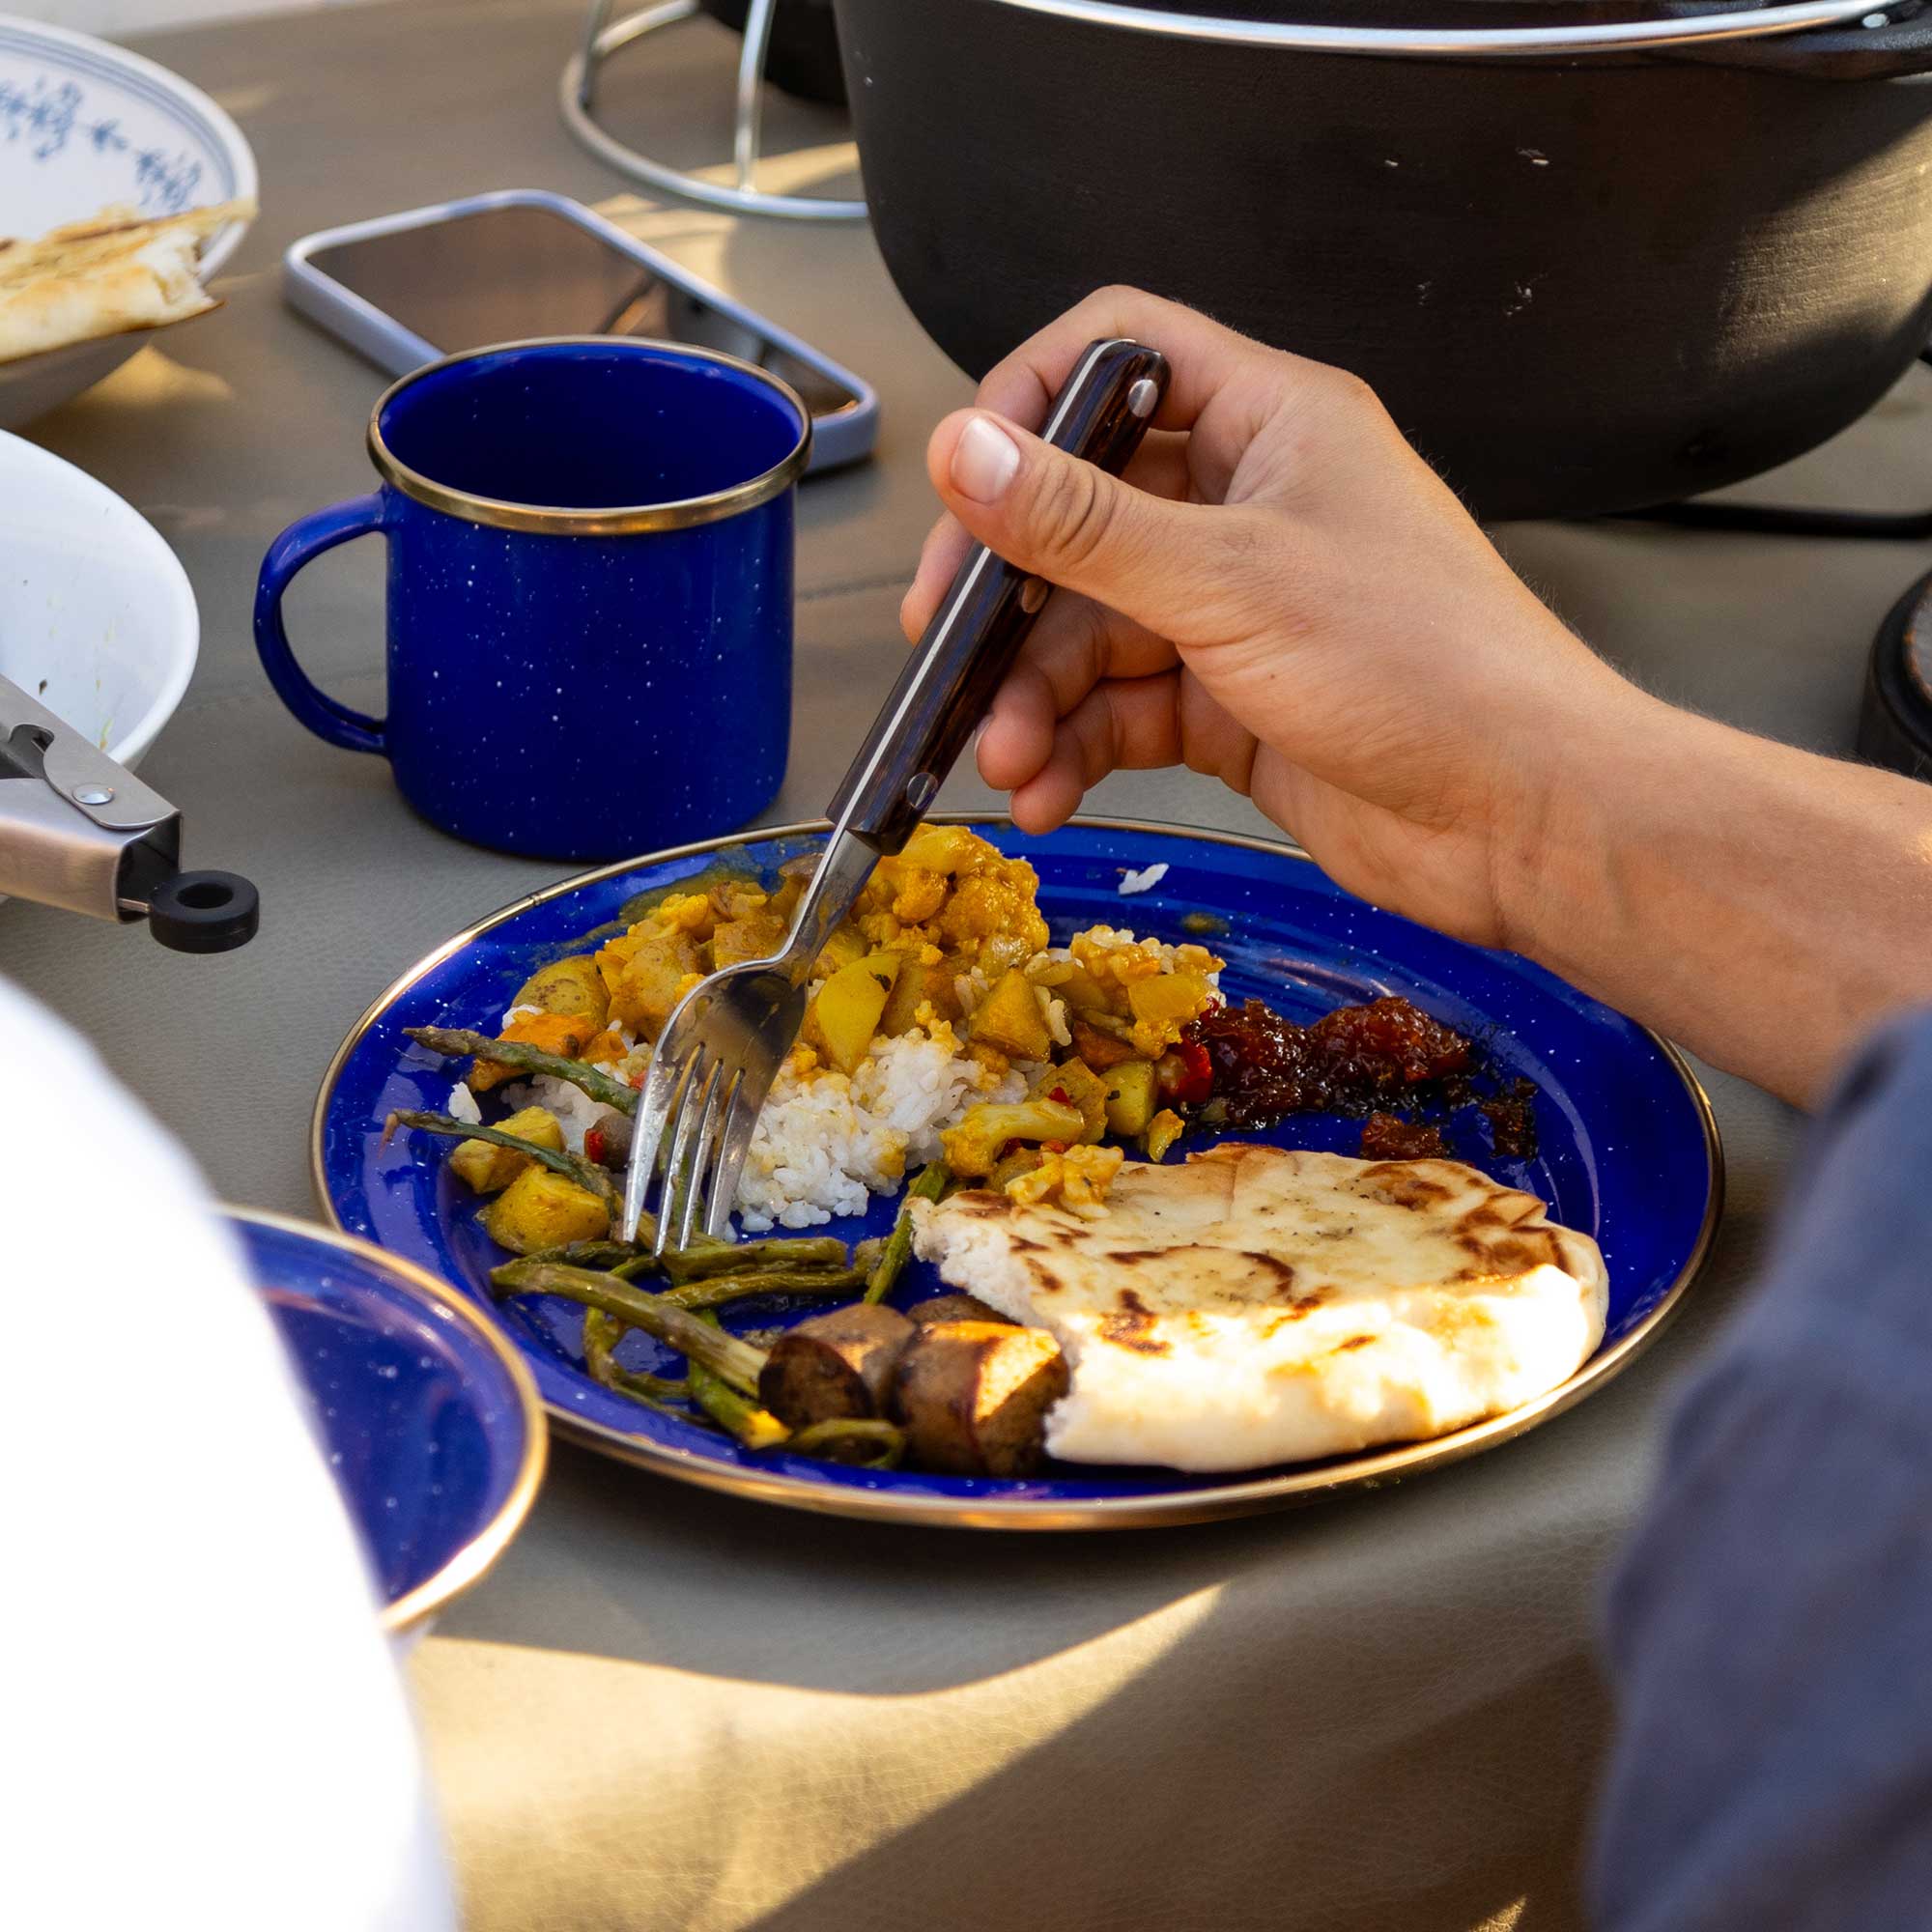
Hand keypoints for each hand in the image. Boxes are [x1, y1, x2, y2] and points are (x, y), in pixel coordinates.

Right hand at [902, 286, 1639, 951]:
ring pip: (1093, 629)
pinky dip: (1075, 750)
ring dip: (1034, 697)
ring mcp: (1238, 608)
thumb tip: (965, 450)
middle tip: (947, 644)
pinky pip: (1122, 709)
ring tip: (1004, 758)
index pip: (1119, 354)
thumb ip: (1084, 523)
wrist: (1523, 817)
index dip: (1030, 401)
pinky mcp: (1232, 702)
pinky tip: (1044, 792)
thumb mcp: (1229, 581)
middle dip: (1011, 591)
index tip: (969, 481)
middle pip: (1083, 513)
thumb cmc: (1425, 669)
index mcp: (1269, 423)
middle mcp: (1248, 504)